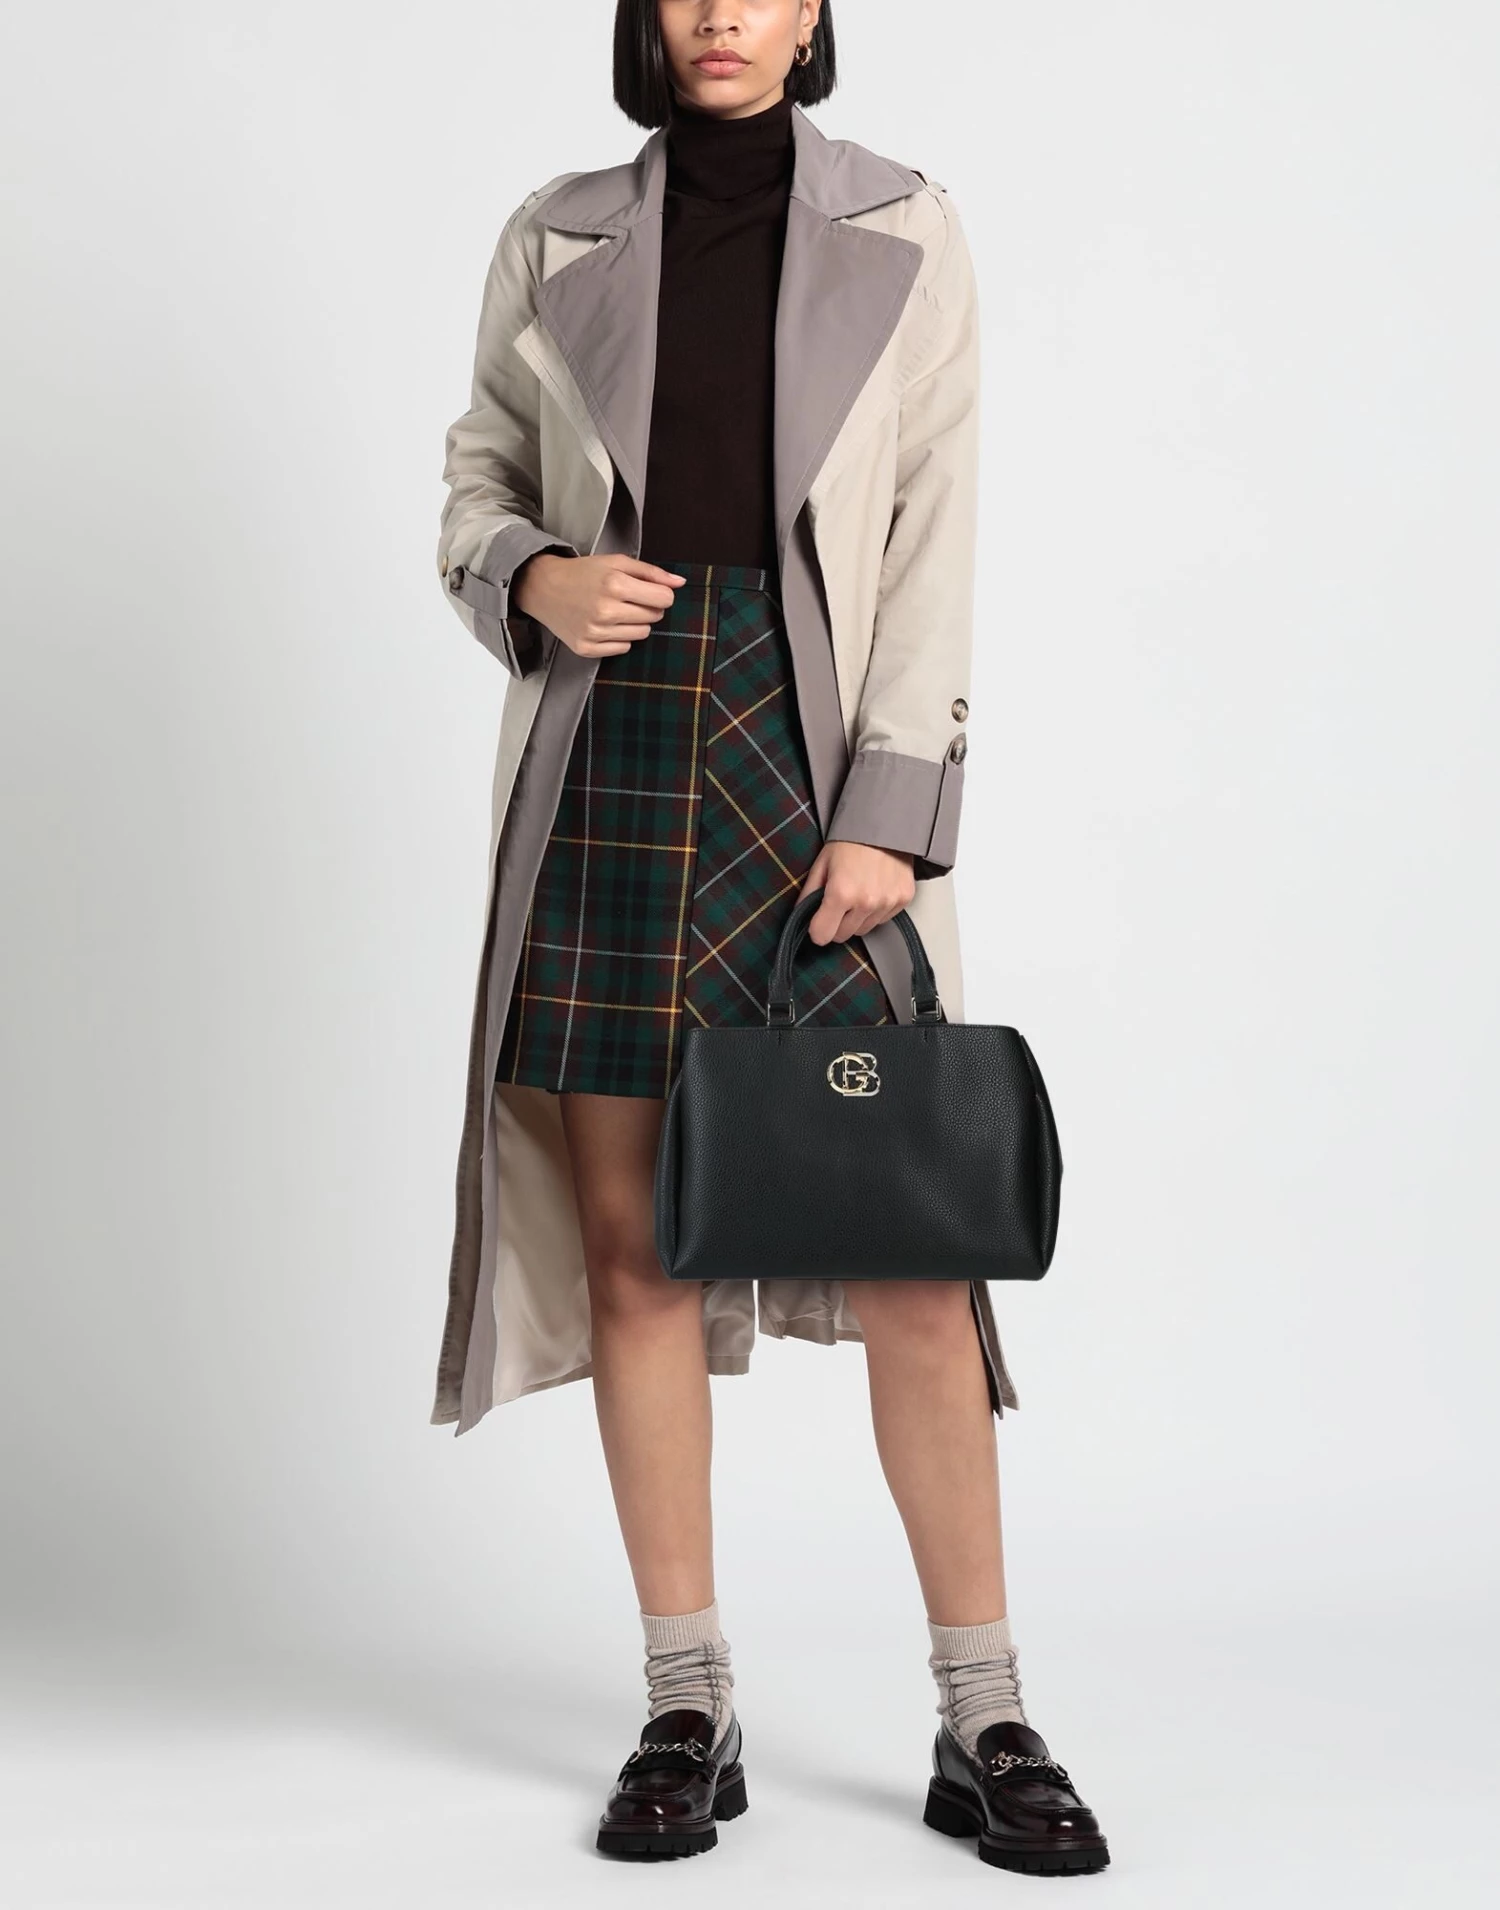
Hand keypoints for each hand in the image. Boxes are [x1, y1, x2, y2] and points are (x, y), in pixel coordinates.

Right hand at [512, 553, 686, 658]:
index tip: (648, 590)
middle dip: (647, 606)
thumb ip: (651, 572)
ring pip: (642, 634)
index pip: (664, 598)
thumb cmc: (583, 573)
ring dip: (634, 622)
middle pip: (654, 616)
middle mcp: (605, 610)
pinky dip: (619, 637)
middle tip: (626, 598)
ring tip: (614, 610)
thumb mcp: (617, 562)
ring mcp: (596, 632)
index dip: (661, 593)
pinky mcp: (587, 648)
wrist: (544, 588)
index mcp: (615, 584)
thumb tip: (680, 583)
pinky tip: (604, 624)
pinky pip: (624, 648)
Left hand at [796, 840, 916, 944]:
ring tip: (858, 892)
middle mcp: (866, 902)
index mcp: (841, 893)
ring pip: (864, 929)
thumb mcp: (821, 864)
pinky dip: (877, 910)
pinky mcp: (903, 899)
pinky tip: (874, 890)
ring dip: (858, 918)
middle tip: (839, 902)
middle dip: (837, 923)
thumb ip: (808, 893)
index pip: (823, 935)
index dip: (817, 930)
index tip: (818, 923)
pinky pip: (883, 919)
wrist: (884, 825)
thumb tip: (801, 914)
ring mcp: (887, 902)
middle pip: (844, 935)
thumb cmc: (851, 841)